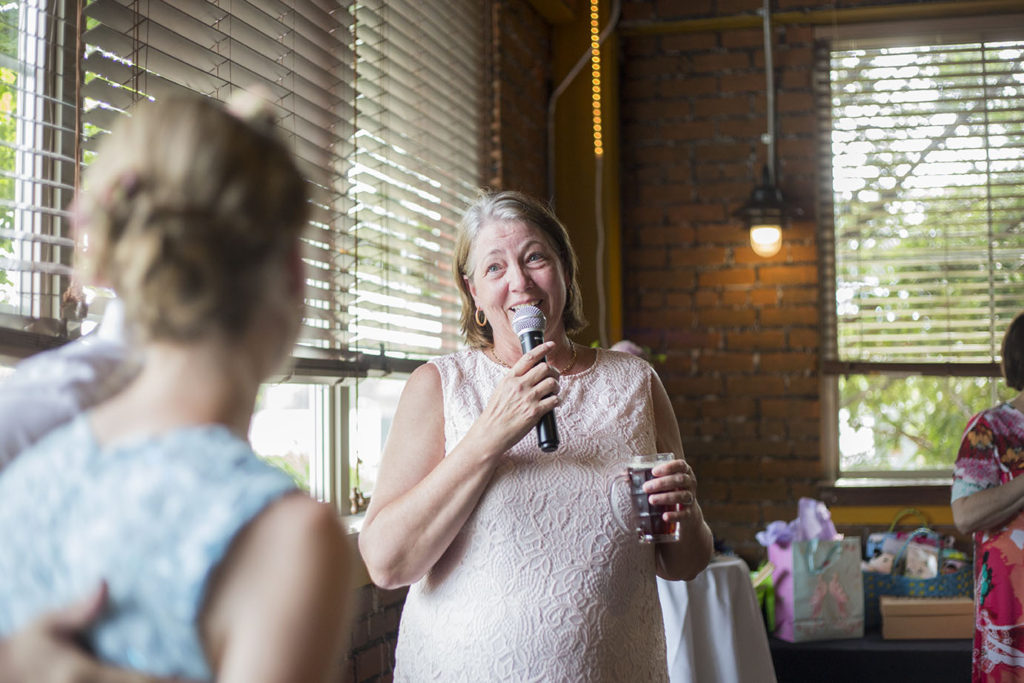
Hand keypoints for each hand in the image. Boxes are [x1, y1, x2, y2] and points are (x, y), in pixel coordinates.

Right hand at [0, 582, 194, 682]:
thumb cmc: (25, 648)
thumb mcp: (45, 625)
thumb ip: (78, 610)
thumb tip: (103, 584)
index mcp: (85, 675)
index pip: (141, 681)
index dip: (174, 682)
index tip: (202, 677)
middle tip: (207, 681)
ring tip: (195, 682)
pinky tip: (162, 682)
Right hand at [475, 341, 560, 453]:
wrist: (491, 433)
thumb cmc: (495, 413)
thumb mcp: (501, 390)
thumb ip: (514, 380)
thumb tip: (530, 373)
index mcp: (510, 378)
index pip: (529, 357)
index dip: (543, 349)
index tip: (551, 345)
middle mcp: (519, 386)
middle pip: (545, 368)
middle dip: (554, 371)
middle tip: (555, 377)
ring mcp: (528, 398)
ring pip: (552, 383)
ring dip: (557, 386)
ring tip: (554, 391)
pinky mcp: (535, 412)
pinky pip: (554, 400)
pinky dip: (557, 400)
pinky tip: (554, 402)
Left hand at [644, 457, 698, 523]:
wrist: (685, 510)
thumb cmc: (669, 489)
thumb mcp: (662, 480)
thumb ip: (646, 475)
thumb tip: (624, 474)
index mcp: (684, 471)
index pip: (680, 465)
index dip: (668, 467)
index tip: (653, 472)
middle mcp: (690, 483)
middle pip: (679, 480)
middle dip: (662, 483)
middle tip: (645, 487)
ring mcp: (691, 498)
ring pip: (682, 496)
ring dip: (665, 497)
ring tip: (651, 500)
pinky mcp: (689, 513)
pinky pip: (684, 514)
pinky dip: (674, 515)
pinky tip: (665, 517)